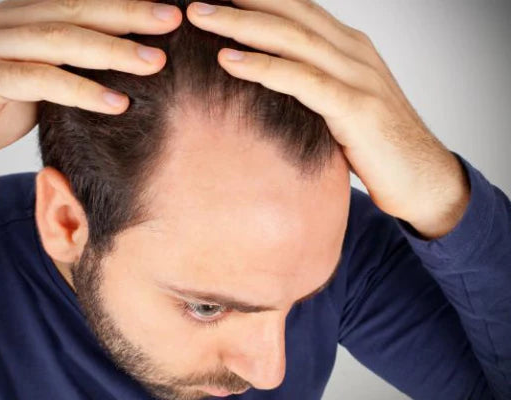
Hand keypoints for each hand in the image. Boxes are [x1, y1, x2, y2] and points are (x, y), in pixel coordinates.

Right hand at [0, 0, 181, 180]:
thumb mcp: (37, 81)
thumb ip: (67, 64)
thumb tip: (122, 61)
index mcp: (17, 16)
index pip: (77, 2)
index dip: (122, 5)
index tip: (165, 13)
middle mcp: (0, 21)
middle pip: (73, 11)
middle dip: (127, 16)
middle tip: (170, 22)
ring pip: (59, 40)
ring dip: (112, 51)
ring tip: (154, 63)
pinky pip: (40, 79)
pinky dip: (81, 91)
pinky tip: (116, 104)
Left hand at [186, 0, 469, 238]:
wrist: (424, 179)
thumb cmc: (375, 146)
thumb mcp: (338, 106)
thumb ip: (310, 87)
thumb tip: (267, 87)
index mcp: (347, 48)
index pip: (296, 9)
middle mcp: (353, 52)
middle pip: (289, 14)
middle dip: (240, 2)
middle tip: (196, 0)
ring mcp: (357, 77)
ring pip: (292, 39)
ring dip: (241, 25)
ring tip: (200, 18)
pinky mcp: (357, 108)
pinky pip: (303, 80)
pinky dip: (264, 67)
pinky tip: (230, 60)